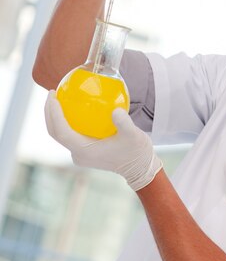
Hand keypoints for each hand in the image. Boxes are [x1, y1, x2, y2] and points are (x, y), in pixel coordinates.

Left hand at [45, 91, 162, 190]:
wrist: (139, 168)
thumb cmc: (136, 152)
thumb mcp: (134, 135)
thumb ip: (124, 123)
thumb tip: (115, 110)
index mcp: (85, 150)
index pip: (62, 131)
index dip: (54, 114)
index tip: (53, 96)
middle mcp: (78, 154)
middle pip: (55, 132)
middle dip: (49, 112)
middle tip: (52, 92)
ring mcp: (80, 153)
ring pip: (60, 134)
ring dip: (55, 116)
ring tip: (58, 98)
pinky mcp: (84, 151)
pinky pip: (70, 134)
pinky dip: (66, 120)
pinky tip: (74, 107)